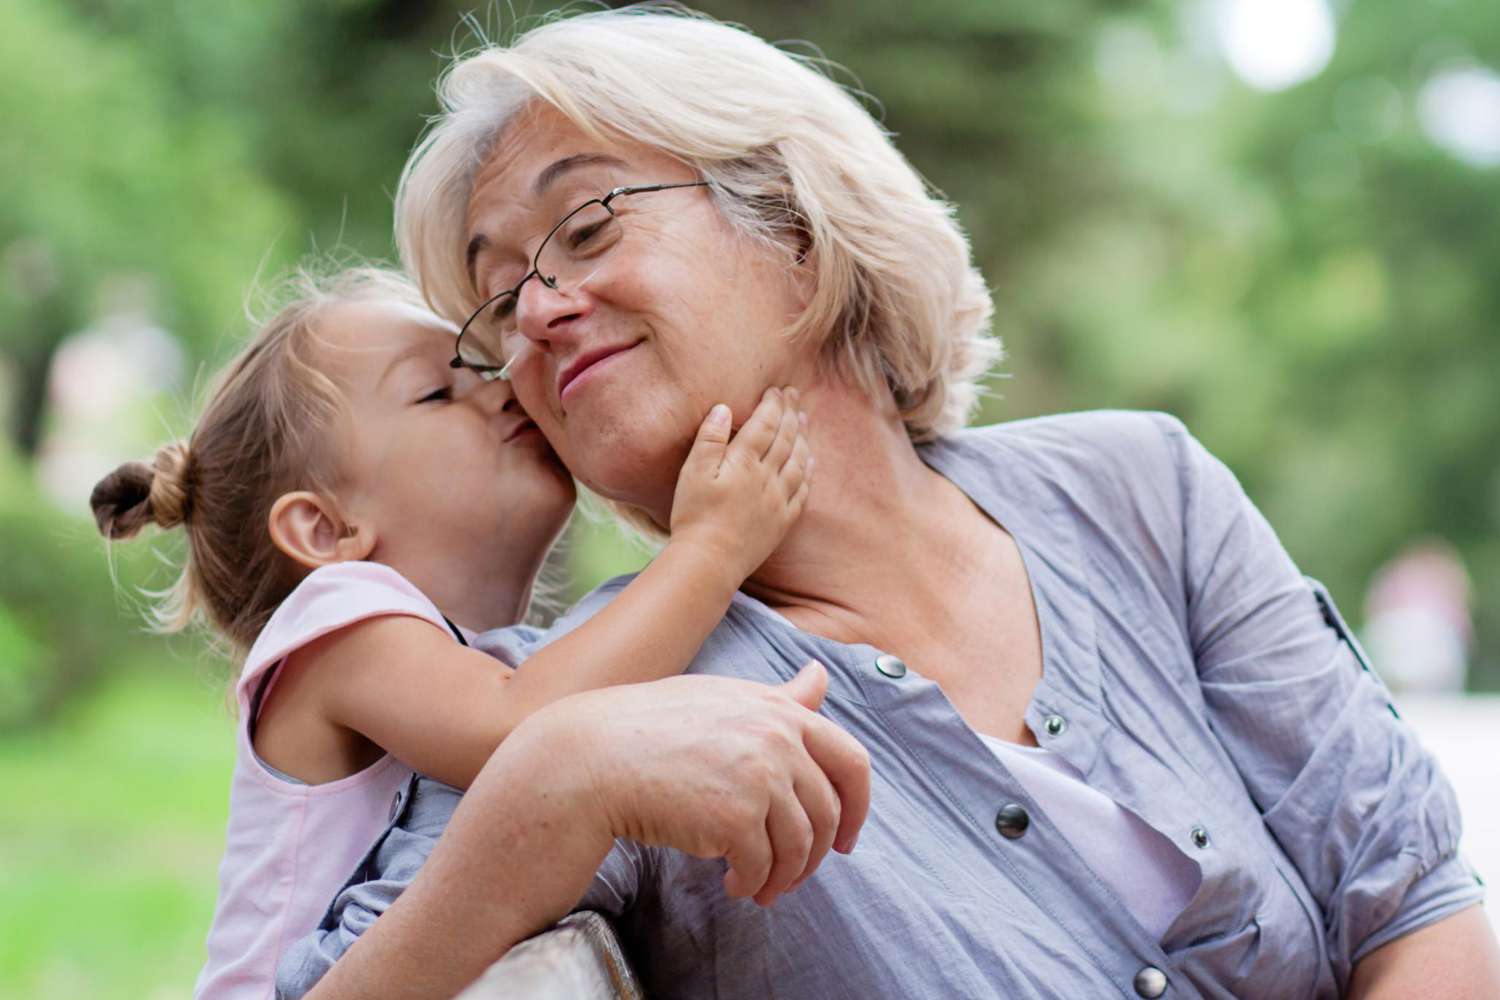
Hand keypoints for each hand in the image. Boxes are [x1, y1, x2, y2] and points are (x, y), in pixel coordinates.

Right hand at [554, 661, 869, 907]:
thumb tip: (821, 676)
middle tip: (792, 875)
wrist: (595, 757)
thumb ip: (779, 698)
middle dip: (816, 854)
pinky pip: (764, 866)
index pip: (851, 761)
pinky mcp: (736, 818)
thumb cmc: (652, 727)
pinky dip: (754, 883)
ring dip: (784, 877)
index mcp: (779, 710)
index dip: (858, 806)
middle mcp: (778, 739)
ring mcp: (760, 778)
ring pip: (800, 847)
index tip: (846, 837)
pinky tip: (734, 885)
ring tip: (759, 886)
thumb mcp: (723, 698)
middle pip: (828, 814)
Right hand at [668, 387, 812, 580]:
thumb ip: (709, 438)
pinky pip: (803, 491)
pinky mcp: (782, 521)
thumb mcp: (692, 472)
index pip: (765, 424)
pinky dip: (808, 471)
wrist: (709, 560)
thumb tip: (724, 408)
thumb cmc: (693, 515)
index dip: (773, 404)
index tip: (776, 389)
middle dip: (791, 412)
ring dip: (803, 437)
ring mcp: (778, 500)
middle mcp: (767, 477)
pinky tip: (810, 462)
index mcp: (744, 462)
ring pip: (798, 460)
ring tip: (805, 419)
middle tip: (795, 394)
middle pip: (785, 437)